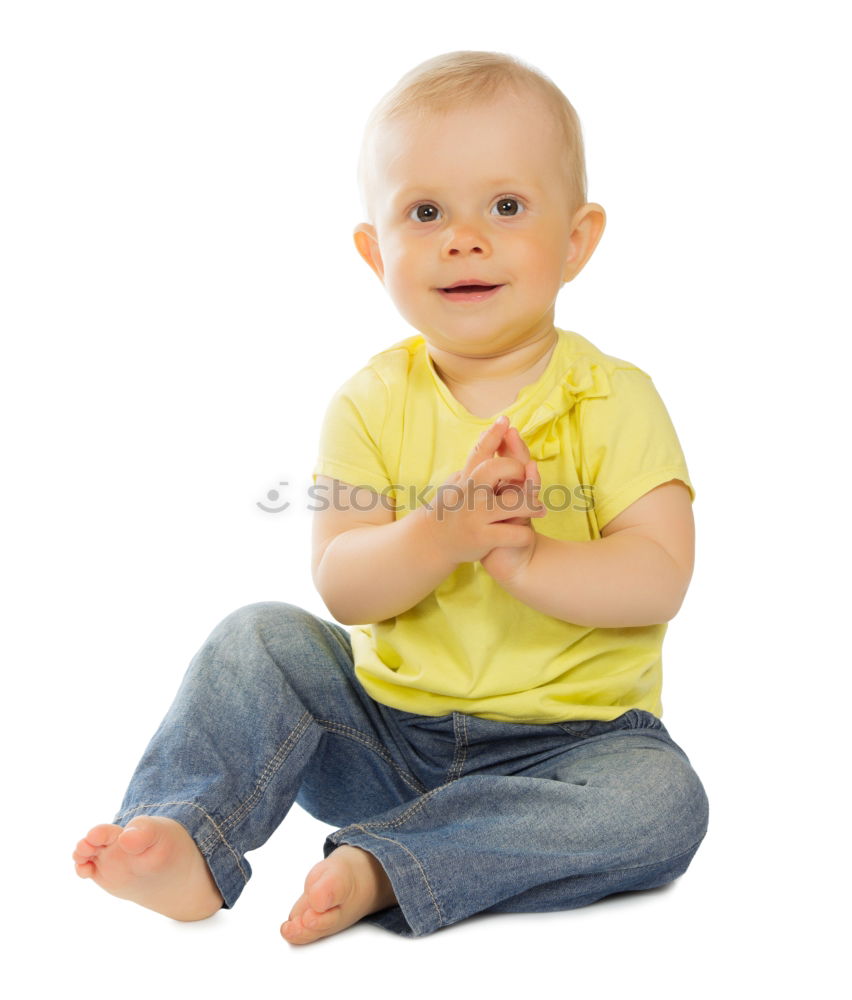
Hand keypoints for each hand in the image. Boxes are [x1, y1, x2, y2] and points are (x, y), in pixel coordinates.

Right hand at [421, 415, 544, 566]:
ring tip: (538, 508)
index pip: (479, 451)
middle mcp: (468, 494)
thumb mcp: (456, 484)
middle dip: (516, 468)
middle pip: (496, 468)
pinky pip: (516, 534)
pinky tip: (523, 534)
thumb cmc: (450, 510)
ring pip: (515, 502)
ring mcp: (475, 516)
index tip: (505, 420)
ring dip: (532, 505)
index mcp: (464, 478)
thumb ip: (474, 466)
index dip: (492, 434)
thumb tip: (492, 436)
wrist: (430, 544)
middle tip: (524, 476)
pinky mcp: (483, 538)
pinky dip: (524, 534)